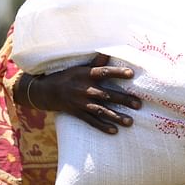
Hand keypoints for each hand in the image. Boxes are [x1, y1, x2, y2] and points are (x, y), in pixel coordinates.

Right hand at [23, 53, 141, 133]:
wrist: (45, 92)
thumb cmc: (67, 76)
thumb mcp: (79, 67)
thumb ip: (96, 63)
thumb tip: (109, 52)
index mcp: (86, 75)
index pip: (104, 72)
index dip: (117, 72)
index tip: (131, 73)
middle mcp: (84, 89)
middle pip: (106, 94)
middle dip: (123, 100)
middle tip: (138, 104)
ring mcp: (81, 103)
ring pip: (101, 110)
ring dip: (116, 116)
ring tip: (130, 121)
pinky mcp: (77, 113)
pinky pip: (91, 122)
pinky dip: (102, 127)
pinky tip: (114, 131)